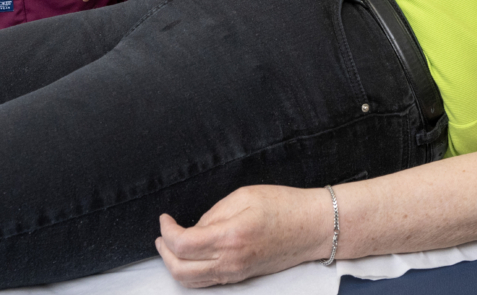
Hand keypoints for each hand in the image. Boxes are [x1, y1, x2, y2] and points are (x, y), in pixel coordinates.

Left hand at [155, 186, 331, 286]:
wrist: (313, 227)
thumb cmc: (284, 206)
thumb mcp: (244, 196)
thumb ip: (213, 213)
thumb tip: (193, 228)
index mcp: (230, 236)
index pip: (183, 245)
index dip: (167, 232)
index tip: (164, 219)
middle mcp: (231, 261)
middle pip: (180, 269)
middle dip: (164, 252)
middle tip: (163, 233)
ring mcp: (235, 272)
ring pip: (191, 280)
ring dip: (174, 264)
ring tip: (171, 245)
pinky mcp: (240, 276)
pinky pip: (206, 281)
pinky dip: (190, 271)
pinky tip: (191, 255)